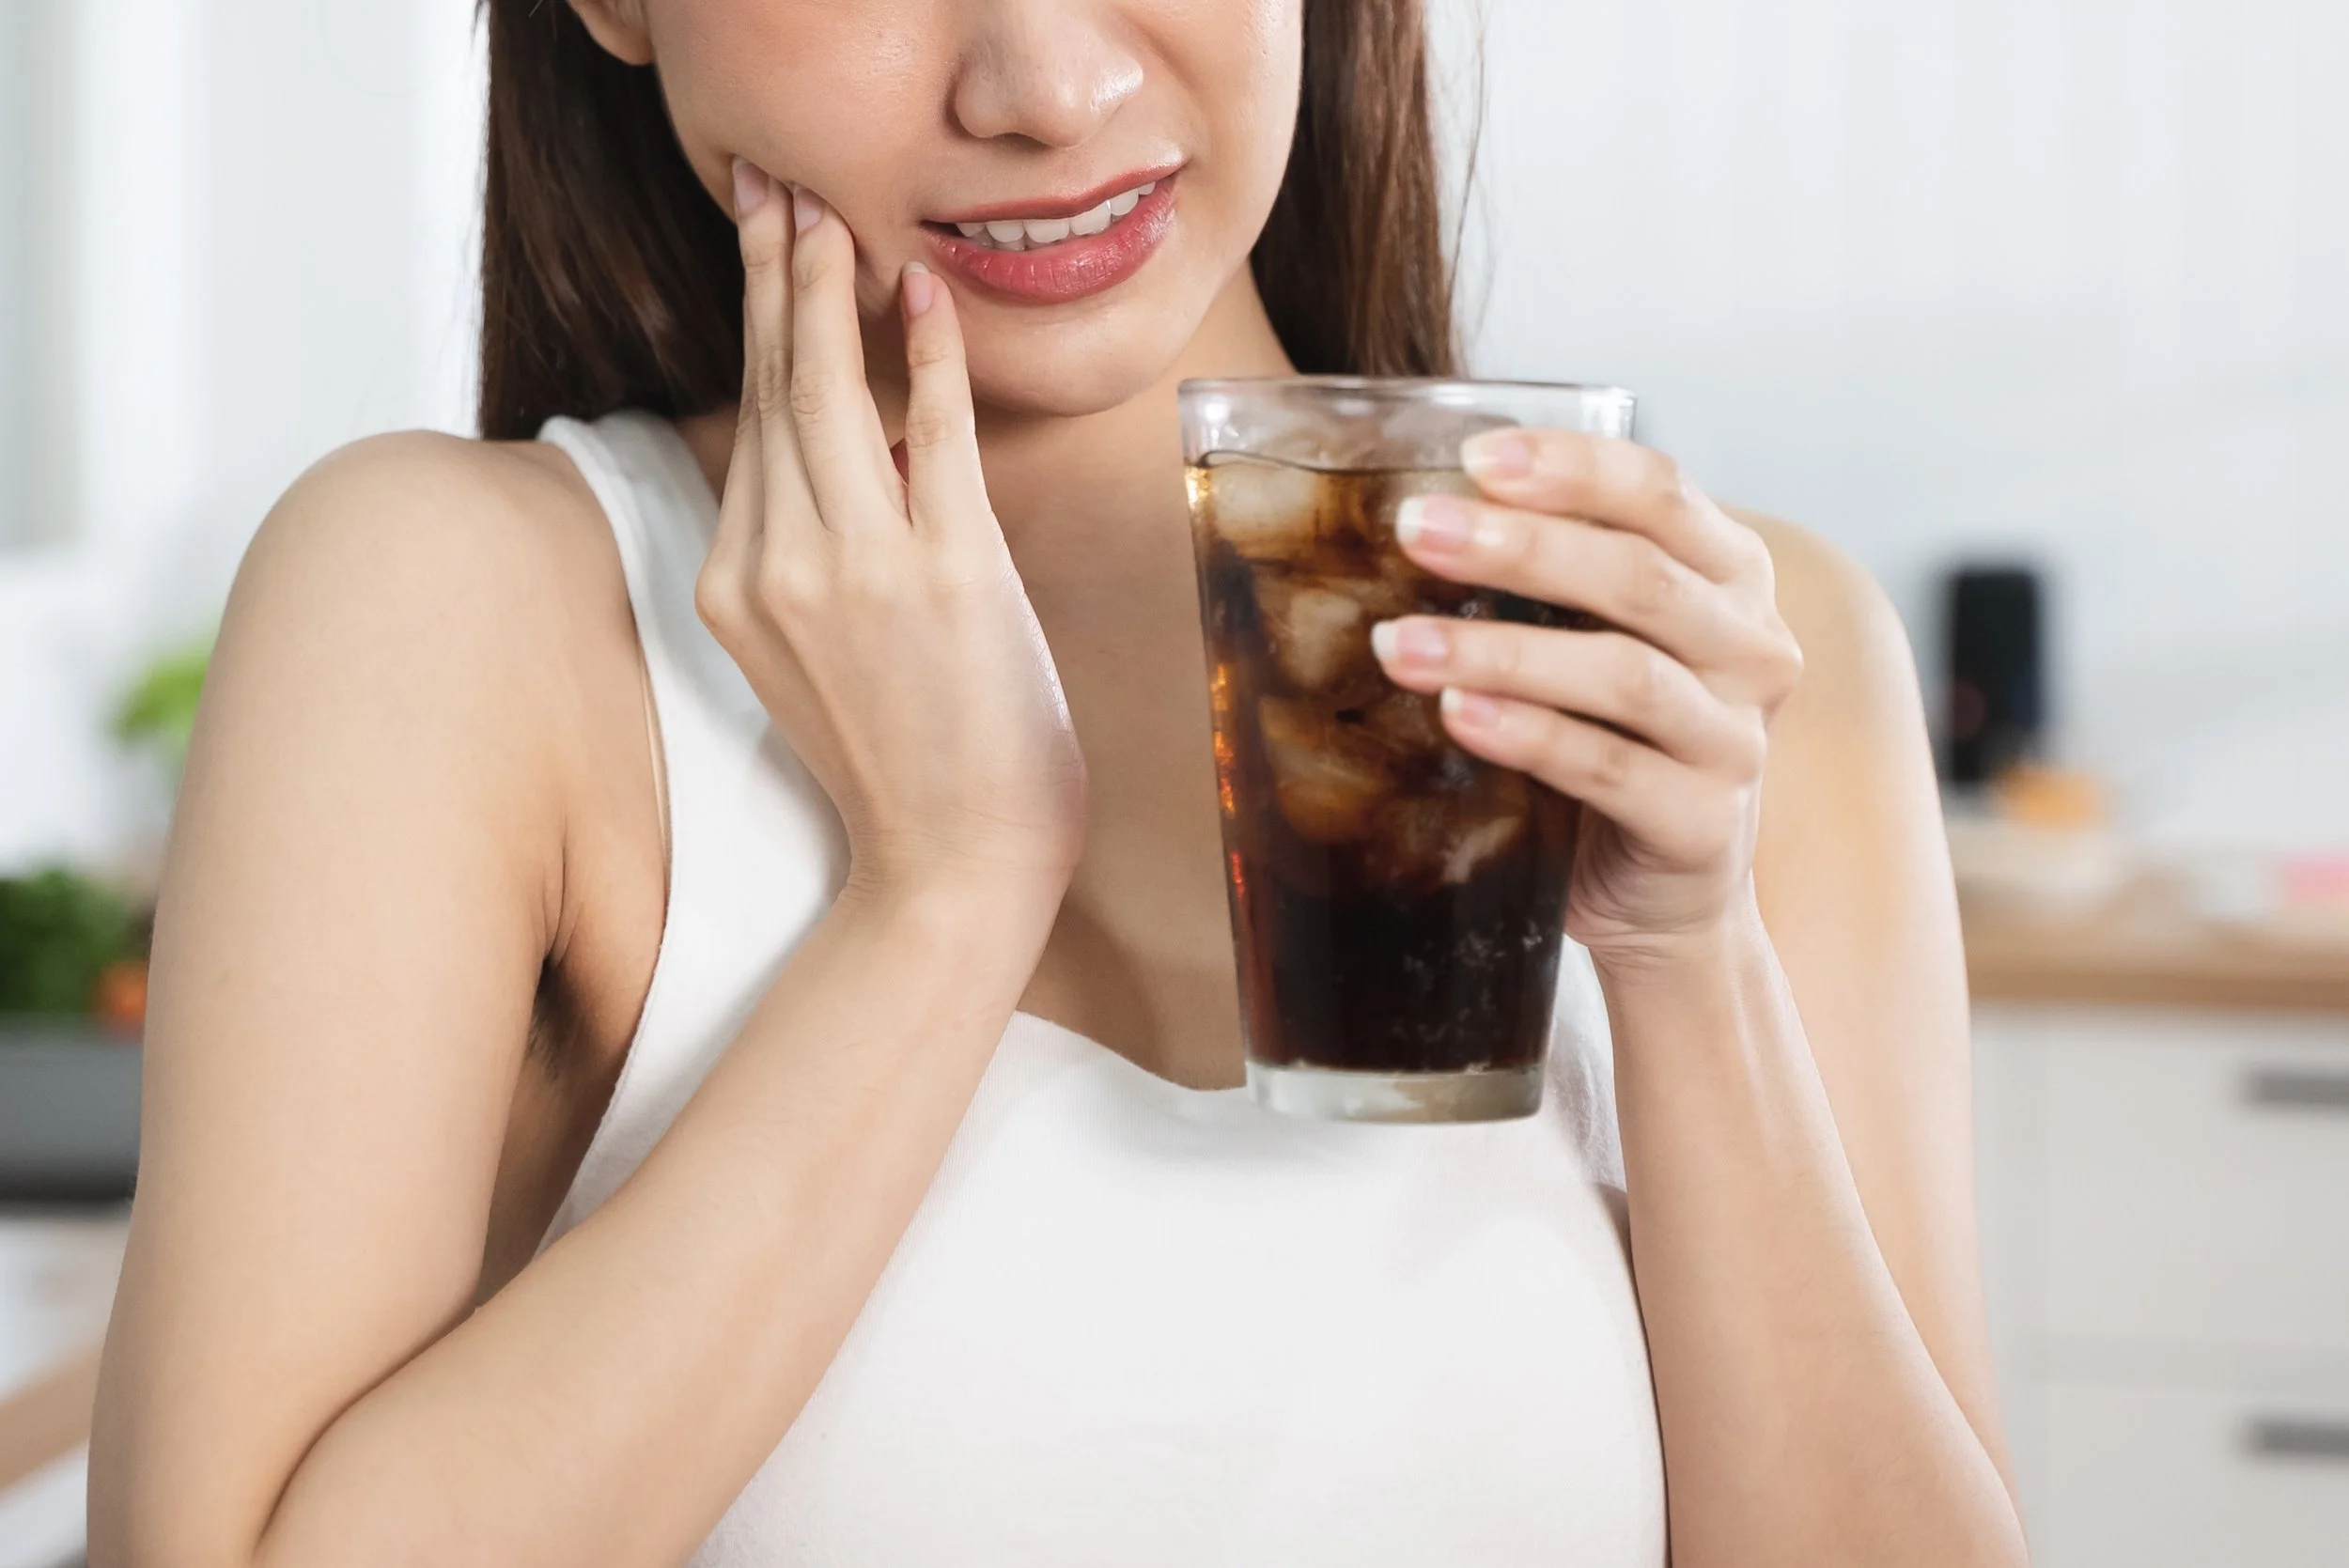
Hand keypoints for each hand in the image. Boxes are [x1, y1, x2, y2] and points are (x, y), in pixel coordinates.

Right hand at [695, 162, 1087, 898]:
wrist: (952, 866)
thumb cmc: (906, 768)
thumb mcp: (815, 657)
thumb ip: (811, 556)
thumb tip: (854, 453)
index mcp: (734, 585)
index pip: (748, 426)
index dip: (755, 324)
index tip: (761, 248)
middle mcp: (775, 566)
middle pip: (770, 387)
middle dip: (774, 273)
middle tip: (777, 188)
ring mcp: (856, 568)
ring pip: (825, 393)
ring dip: (830, 288)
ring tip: (834, 214)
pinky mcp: (944, 573)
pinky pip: (928, 434)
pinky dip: (927, 355)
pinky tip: (921, 293)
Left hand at [1368, 430, 1802, 969]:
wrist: (1662, 896)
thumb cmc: (1611, 742)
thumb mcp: (1596, 640)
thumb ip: (1548, 578)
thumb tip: (1414, 512)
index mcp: (1731, 575)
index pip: (1662, 492)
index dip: (1573, 466)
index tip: (1475, 457)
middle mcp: (1753, 647)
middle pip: (1639, 575)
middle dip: (1520, 546)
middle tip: (1416, 529)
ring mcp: (1737, 739)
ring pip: (1623, 673)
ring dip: (1503, 650)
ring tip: (1400, 643)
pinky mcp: (1705, 823)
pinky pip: (1610, 768)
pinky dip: (1529, 735)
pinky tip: (1459, 714)